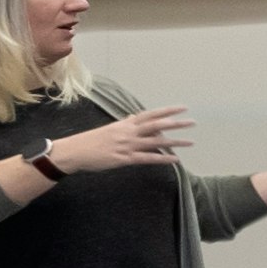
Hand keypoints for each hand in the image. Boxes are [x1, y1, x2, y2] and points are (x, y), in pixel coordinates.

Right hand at [40, 105, 192, 174]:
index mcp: (125, 124)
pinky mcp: (124, 159)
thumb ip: (124, 124)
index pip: (150, 114)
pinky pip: (147, 158)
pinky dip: (162, 159)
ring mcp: (127, 145)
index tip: (183, 108)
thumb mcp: (109, 129)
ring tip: (191, 142)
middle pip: (157, 125)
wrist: (74, 152)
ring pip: (156, 142)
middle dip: (176, 124)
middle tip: (193, 123)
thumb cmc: (90, 141)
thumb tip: (132, 118)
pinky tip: (175, 160)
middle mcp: (128, 132)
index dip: (167, 110)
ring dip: (174, 142)